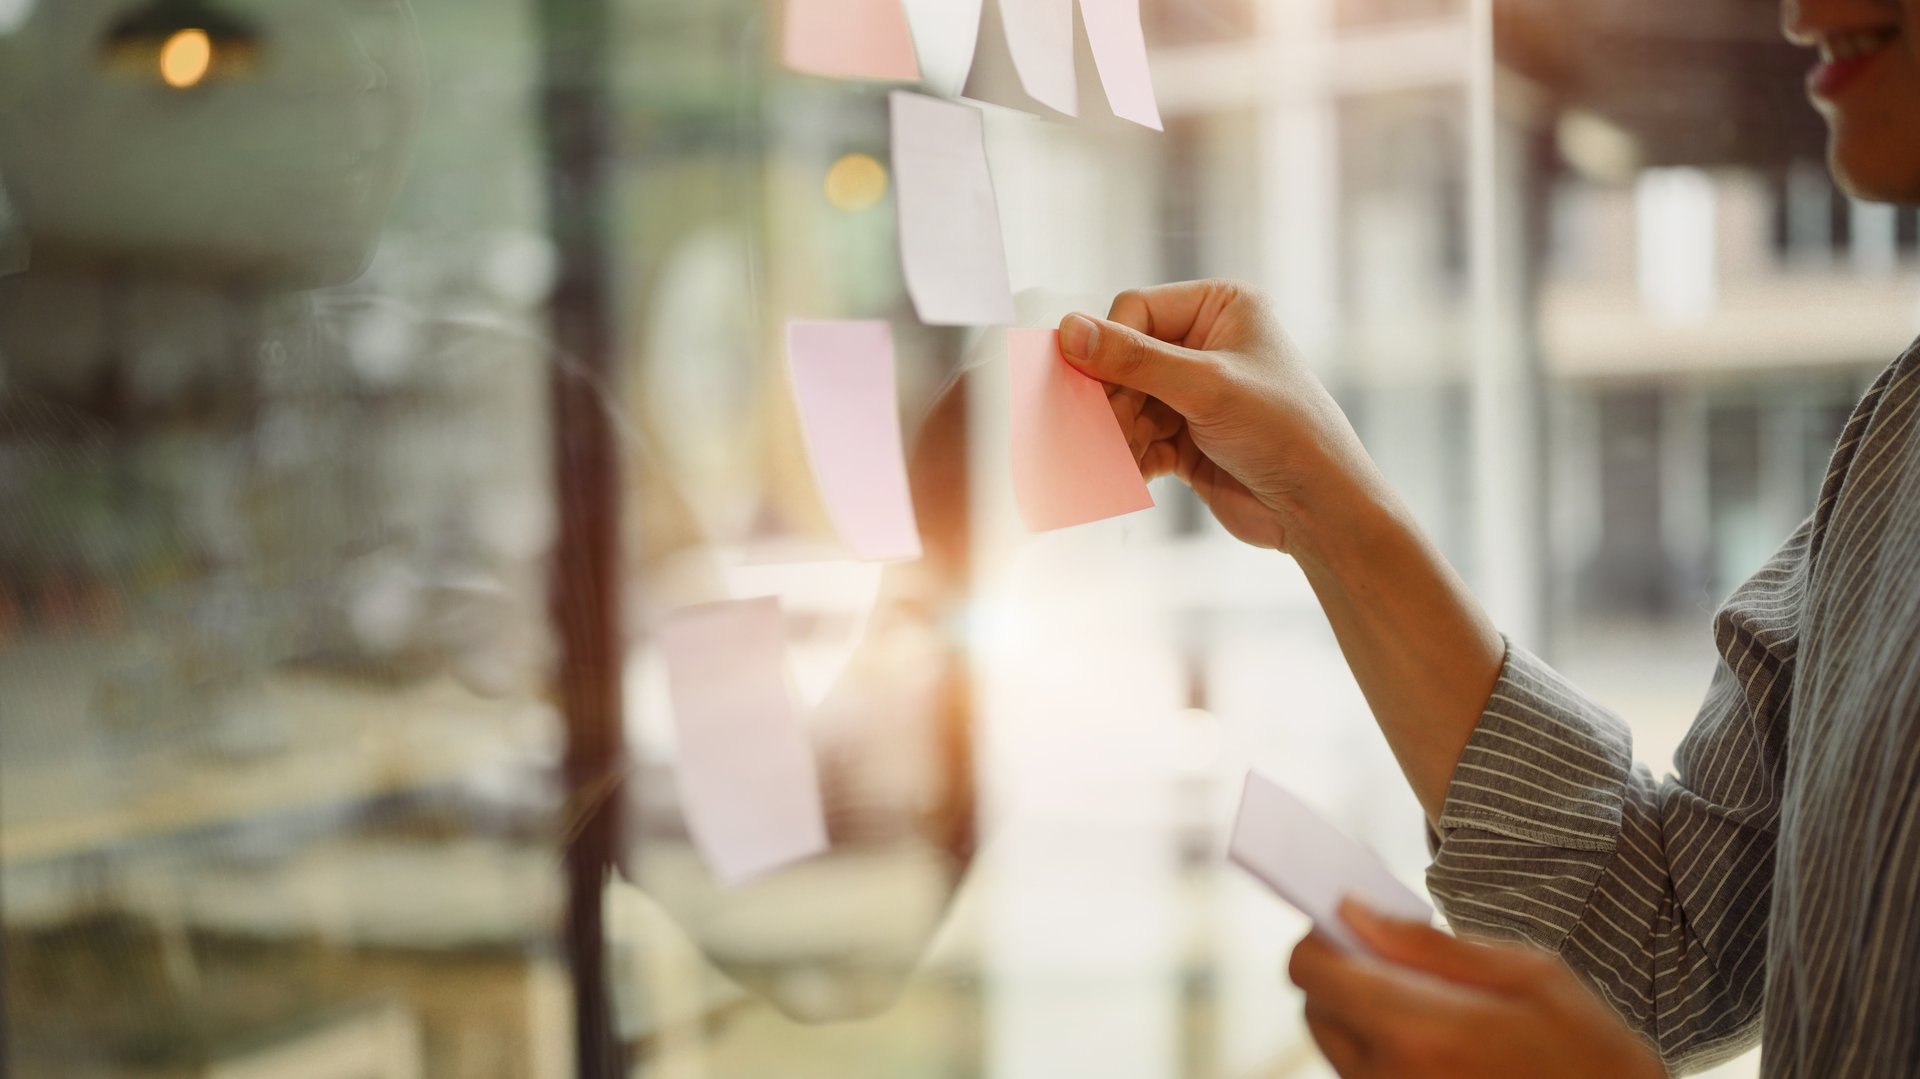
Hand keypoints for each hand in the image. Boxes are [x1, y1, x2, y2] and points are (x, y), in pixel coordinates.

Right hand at [1058, 280, 1383, 555]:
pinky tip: (1125, 474)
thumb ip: (1134, 359)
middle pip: (1125, 359)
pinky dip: (1128, 456)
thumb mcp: (1206, 387)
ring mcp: (1194, 393)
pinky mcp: (1186, 437)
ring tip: (1114, 457)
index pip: (1136, 310)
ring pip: (1127, 403)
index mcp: (1221, 308)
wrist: (1319, 510)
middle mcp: (1206, 343)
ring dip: (1117, 432)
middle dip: (1112, 398)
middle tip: (1098, 429)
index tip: (1092, 387)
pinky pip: (1138, 438)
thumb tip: (1067, 330)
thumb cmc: (1284, 432)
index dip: (1109, 347)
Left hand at [1288, 900, 1666, 1078]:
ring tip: (1425, 1002)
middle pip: (1316, 1009)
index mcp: (1418, 1030)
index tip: (1350, 923)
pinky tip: (1434, 1040)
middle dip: (1341, 973)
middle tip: (1393, 956)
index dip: (1321, 938)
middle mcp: (1390, 1077)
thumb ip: (1427, 944)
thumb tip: (1352, 912)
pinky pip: (1363, 1078)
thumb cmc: (1588, 1052)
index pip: (1312, 972)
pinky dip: (1380, 1050)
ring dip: (1360, 1014)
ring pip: (1335, 1047)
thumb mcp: (1526, 975)